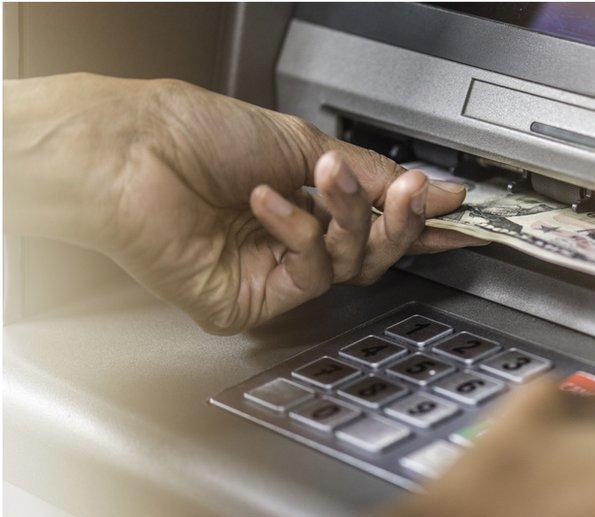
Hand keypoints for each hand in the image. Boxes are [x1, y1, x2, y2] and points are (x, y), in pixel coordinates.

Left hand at [4, 74, 484, 332]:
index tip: (459, 216)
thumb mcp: (301, 143)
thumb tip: (432, 188)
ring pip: (350, 265)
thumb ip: (371, 174)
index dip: (419, 220)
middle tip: (411, 192)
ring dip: (348, 215)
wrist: (131, 153)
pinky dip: (296, 229)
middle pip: (374, 252)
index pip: (376, 221)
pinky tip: (266, 200)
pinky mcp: (256, 300)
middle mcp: (294, 241)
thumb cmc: (195, 135)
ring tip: (328, 175)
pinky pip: (308, 272)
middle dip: (397, 219)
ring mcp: (275, 274)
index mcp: (306, 201)